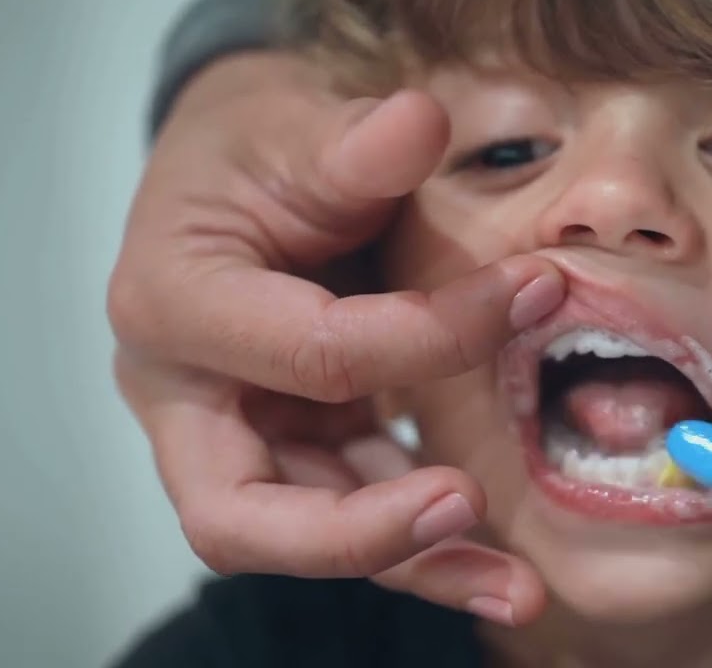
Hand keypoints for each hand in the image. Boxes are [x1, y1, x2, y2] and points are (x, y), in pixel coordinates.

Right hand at [108, 51, 564, 625]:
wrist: (240, 173)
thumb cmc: (253, 147)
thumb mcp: (291, 123)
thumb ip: (349, 140)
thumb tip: (417, 123)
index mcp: (170, 303)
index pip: (311, 352)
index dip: (434, 332)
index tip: (541, 290)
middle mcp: (186, 395)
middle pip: (242, 513)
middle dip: (358, 530)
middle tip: (463, 509)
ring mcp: (240, 433)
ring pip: (308, 534)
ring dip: (415, 562)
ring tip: (518, 588)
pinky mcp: (295, 447)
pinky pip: (355, 506)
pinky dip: (424, 537)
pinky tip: (501, 558)